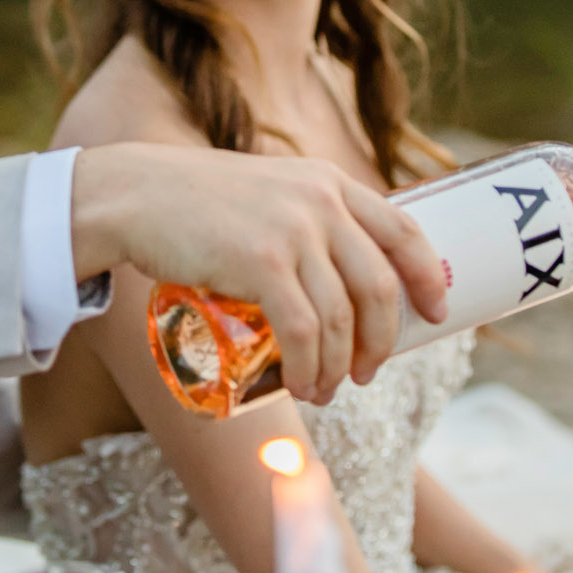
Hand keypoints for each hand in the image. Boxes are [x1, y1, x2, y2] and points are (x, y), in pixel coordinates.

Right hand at [70, 143, 449, 402]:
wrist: (136, 195)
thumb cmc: (196, 202)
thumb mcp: (270, 190)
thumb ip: (305, 214)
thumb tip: (337, 271)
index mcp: (330, 183)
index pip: (404, 229)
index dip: (427, 277)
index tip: (436, 312)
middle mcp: (321, 202)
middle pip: (381, 285)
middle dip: (382, 340)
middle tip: (366, 371)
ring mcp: (293, 231)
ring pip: (343, 318)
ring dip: (339, 366)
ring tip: (325, 389)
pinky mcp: (261, 262)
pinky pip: (304, 332)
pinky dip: (310, 368)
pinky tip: (303, 385)